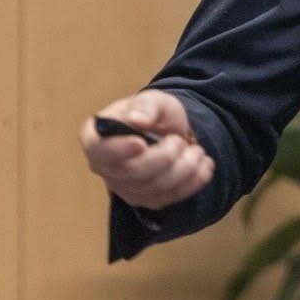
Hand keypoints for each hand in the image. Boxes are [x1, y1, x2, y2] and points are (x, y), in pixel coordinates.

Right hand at [79, 89, 213, 210]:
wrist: (170, 132)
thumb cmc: (153, 114)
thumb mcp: (153, 100)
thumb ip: (146, 107)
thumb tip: (137, 119)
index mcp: (95, 136)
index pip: (99, 149)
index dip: (119, 150)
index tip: (141, 143)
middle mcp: (104, 166)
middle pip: (130, 173)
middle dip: (163, 158)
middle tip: (180, 141)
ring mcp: (123, 186)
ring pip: (152, 188)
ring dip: (182, 170)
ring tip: (197, 151)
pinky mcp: (145, 199)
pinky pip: (168, 198)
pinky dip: (191, 183)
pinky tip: (204, 166)